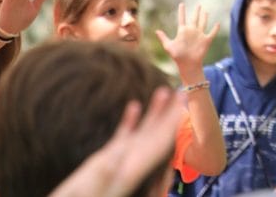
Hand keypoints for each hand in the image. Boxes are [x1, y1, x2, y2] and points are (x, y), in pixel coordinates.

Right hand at [48, 86, 184, 196]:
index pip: (159, 143)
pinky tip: (134, 105)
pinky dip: (130, 122)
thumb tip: (120, 150)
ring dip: (154, 113)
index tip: (183, 103)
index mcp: (133, 169)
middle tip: (182, 90)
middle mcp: (131, 164)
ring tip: (163, 91)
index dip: (172, 123)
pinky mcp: (104, 161)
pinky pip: (122, 137)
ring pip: (141, 133)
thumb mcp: (92, 185)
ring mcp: (119, 161)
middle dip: (170, 114)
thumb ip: (106, 168)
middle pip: (156, 135)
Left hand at [156, 3, 218, 73]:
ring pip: (203, 23)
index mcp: (183, 31)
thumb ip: (163, 38)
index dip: (182, 11)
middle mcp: (191, 31)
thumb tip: (156, 31)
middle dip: (196, 11)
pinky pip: (212, 33)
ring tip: (206, 11)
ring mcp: (199, 35)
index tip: (182, 4)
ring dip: (205, 17)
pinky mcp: (206, 40)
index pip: (182, 18)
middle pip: (194, 18)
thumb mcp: (169, 46)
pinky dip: (215, 29)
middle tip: (198, 4)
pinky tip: (218, 23)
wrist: (188, 64)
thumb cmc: (177, 56)